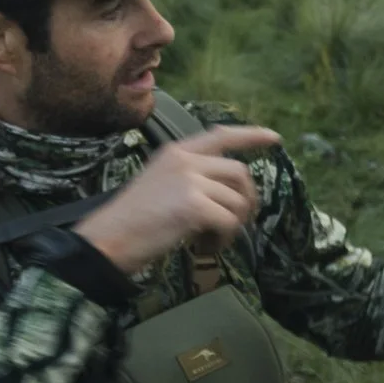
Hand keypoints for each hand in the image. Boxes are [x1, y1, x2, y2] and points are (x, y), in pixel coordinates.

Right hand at [75, 125, 279, 277]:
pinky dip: (224, 239)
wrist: (108, 238)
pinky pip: (228, 221)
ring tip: (212, 240)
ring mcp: (190, 180)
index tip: (275, 139)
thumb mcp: (160, 184)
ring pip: (237, 200)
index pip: (221, 135)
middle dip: (246, 199)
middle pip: (239, 173)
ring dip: (233, 225)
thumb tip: (226, 194)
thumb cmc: (131, 219)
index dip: (251, 136)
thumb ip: (191, 178)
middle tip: (237, 223)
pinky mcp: (194, 205)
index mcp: (176, 152)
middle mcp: (185, 160)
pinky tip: (207, 247)